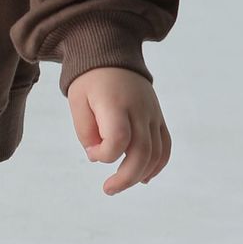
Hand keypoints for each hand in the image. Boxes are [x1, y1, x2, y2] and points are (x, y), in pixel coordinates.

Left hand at [66, 66, 170, 195]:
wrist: (112, 54)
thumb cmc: (90, 81)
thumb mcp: (76, 101)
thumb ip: (85, 131)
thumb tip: (98, 157)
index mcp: (116, 103)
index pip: (118, 138)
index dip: (105, 154)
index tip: (92, 152)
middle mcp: (139, 109)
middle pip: (142, 151)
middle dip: (125, 177)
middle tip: (108, 189)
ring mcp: (153, 114)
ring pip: (156, 152)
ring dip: (139, 174)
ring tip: (120, 184)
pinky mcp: (159, 117)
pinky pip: (165, 145)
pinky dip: (158, 164)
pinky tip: (143, 177)